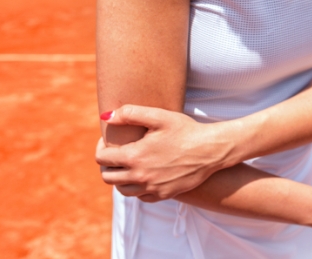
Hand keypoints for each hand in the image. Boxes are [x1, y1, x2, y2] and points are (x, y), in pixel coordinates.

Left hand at [95, 105, 234, 201]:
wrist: (211, 150)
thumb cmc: (186, 130)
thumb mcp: (159, 116)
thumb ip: (130, 113)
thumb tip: (105, 116)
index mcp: (135, 156)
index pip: (102, 158)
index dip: (100, 147)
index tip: (108, 140)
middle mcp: (140, 176)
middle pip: (107, 177)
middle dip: (107, 164)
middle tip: (115, 153)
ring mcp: (152, 188)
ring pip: (122, 190)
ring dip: (120, 178)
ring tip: (128, 165)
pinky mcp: (164, 195)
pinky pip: (140, 197)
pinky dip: (137, 188)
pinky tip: (144, 175)